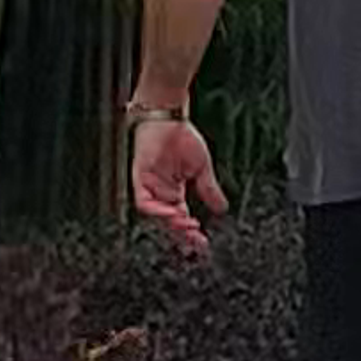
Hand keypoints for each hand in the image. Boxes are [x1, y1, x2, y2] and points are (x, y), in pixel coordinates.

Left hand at [129, 105, 226, 251]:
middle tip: (195, 242)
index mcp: (173, 193)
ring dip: (170, 224)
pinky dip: (157, 210)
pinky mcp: (139, 178)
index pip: (181, 220)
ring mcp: (149, 187)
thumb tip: (222, 209)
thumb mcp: (201, 168)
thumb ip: (209, 190)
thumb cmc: (181, 136)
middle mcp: (160, 193)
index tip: (202, 243)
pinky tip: (172, 213)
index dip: (190, 234)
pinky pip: (144, 202)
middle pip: (167, 223)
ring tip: (186, 227)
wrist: (169, 117)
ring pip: (155, 216)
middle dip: (181, 235)